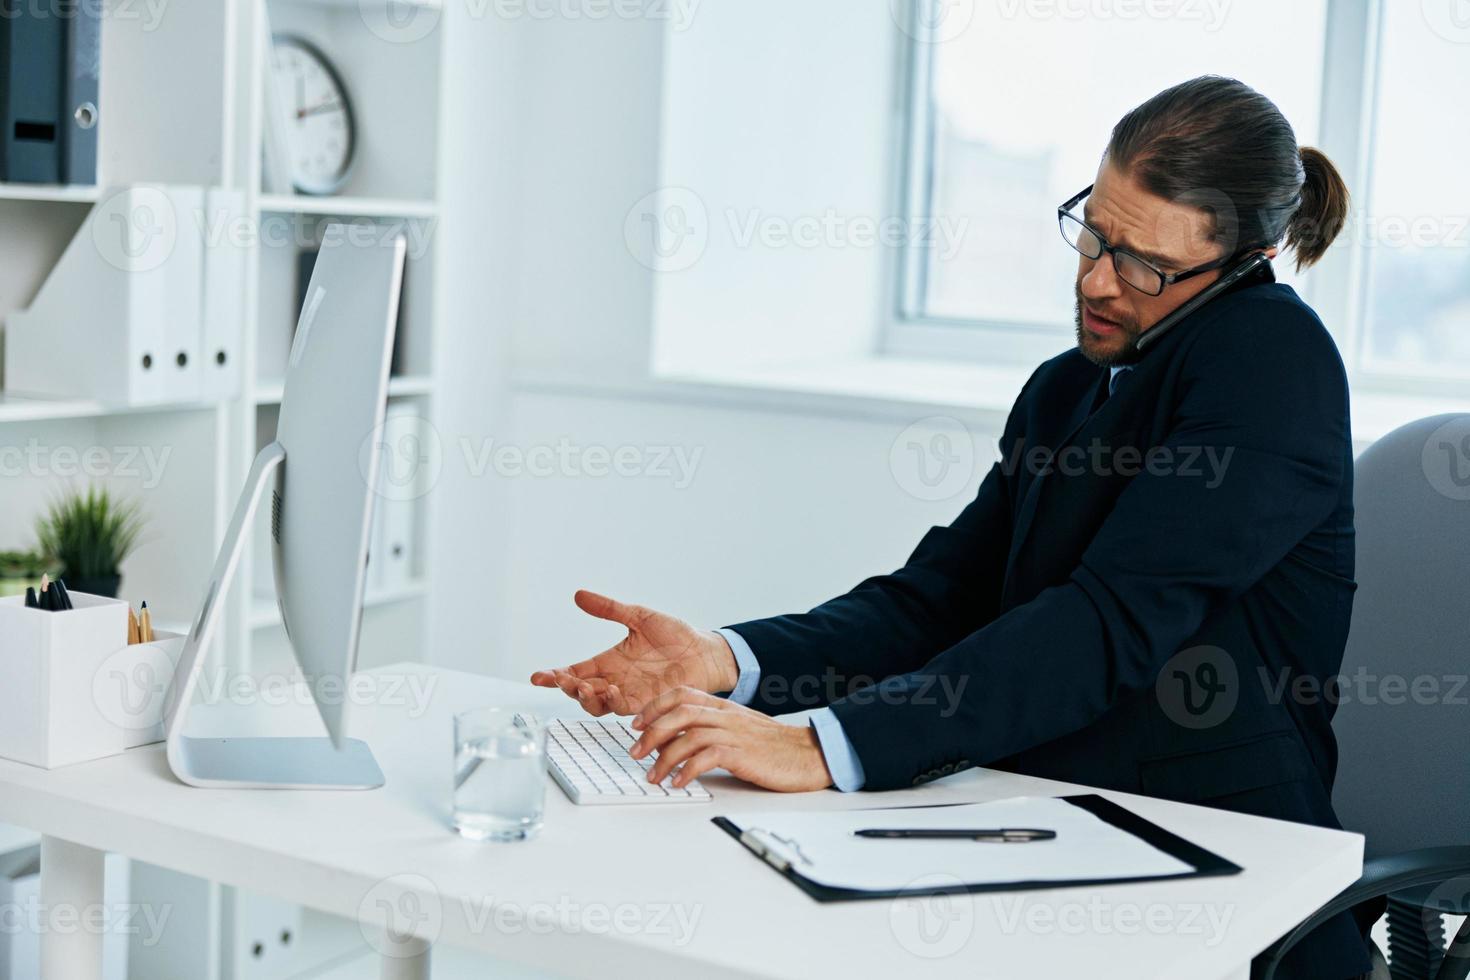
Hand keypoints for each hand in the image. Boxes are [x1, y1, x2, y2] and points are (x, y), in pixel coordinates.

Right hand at [529, 591, 740, 715]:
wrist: (705, 652)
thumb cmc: (675, 635)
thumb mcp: (638, 616)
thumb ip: (609, 609)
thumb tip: (579, 594)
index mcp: (608, 661)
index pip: (575, 671)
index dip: (555, 676)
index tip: (538, 676)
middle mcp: (614, 681)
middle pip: (580, 691)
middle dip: (567, 688)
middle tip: (562, 680)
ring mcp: (629, 694)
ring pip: (597, 705)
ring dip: (587, 698)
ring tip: (585, 686)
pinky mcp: (647, 703)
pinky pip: (624, 710)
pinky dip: (614, 703)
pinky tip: (613, 692)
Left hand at [630, 687, 833, 792]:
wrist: (808, 753)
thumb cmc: (773, 746)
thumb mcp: (738, 729)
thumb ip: (710, 730)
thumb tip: (675, 744)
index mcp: (724, 707)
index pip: (682, 695)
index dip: (654, 707)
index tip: (636, 724)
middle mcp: (726, 716)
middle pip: (680, 713)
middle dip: (651, 732)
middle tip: (635, 752)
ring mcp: (735, 733)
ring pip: (689, 735)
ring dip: (665, 757)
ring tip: (653, 776)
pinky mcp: (743, 754)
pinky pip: (708, 757)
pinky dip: (688, 770)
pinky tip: (679, 782)